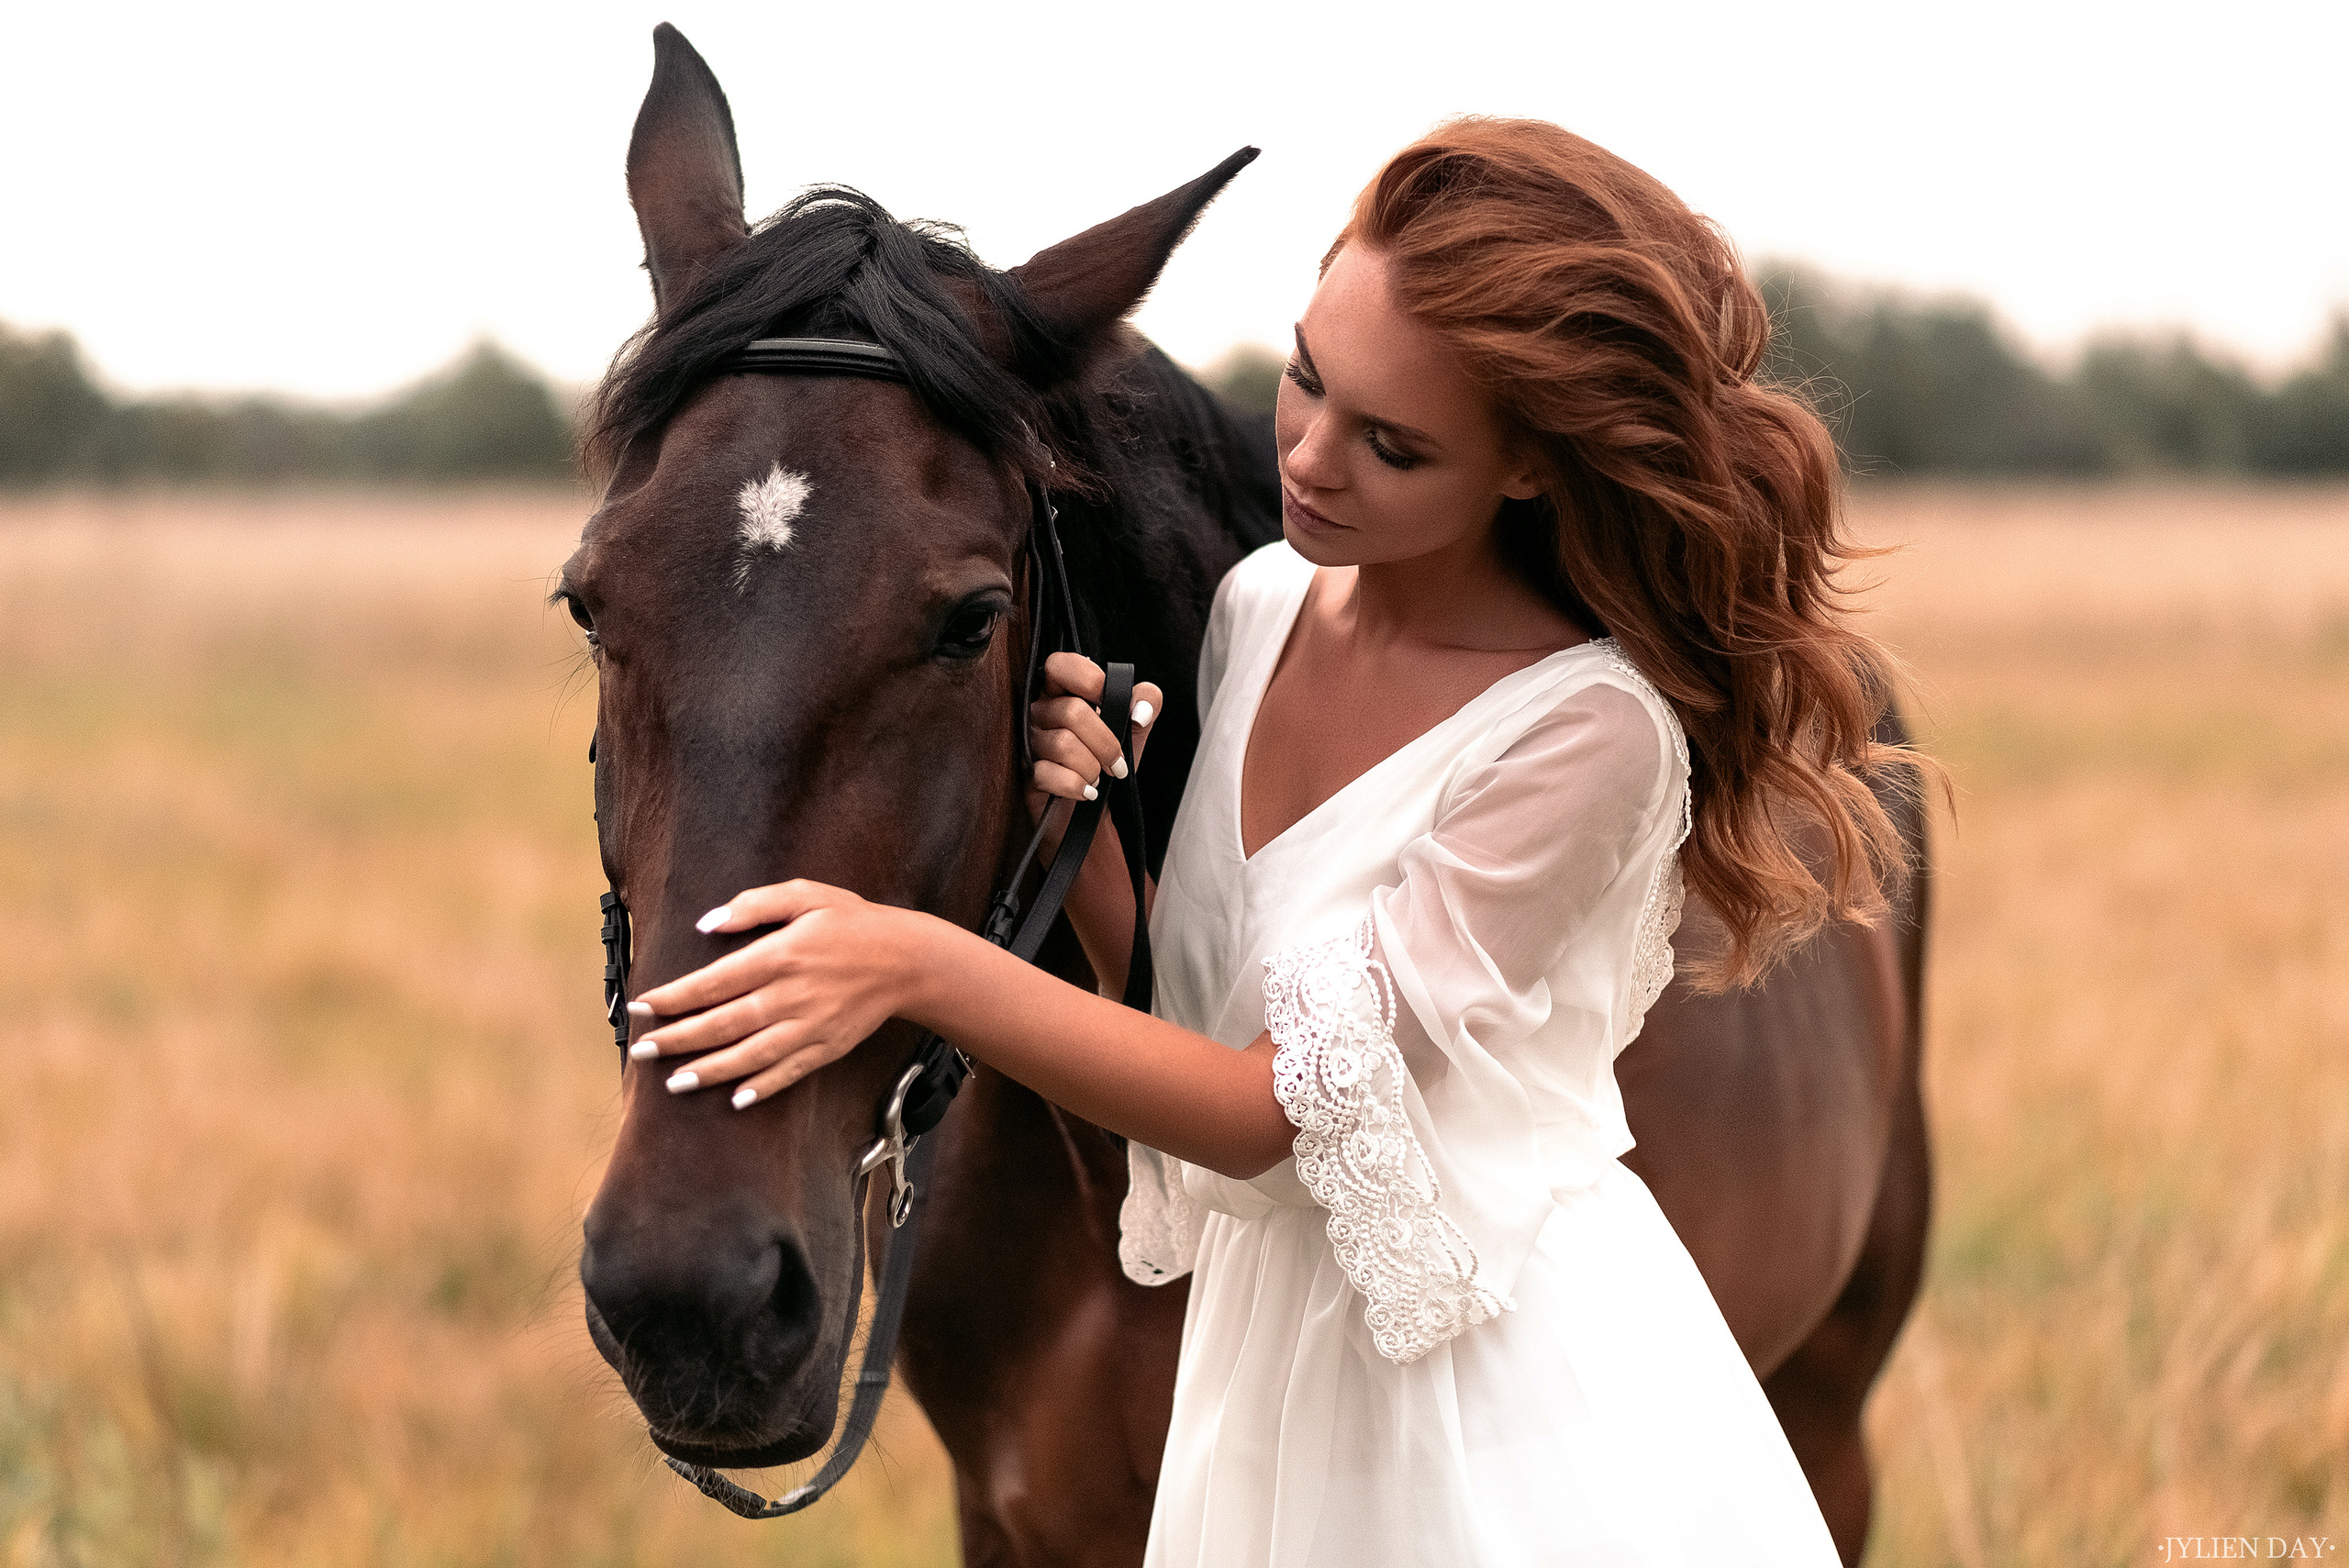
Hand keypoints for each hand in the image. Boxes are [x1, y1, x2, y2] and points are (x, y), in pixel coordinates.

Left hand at [624, 881, 934, 1108]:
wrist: (906, 959)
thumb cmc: (852, 922)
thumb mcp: (806, 894)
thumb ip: (754, 904)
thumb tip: (707, 924)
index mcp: (780, 955)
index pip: (713, 982)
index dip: (673, 998)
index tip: (642, 1007)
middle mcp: (790, 995)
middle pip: (723, 1023)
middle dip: (677, 1039)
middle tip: (642, 1050)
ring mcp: (810, 1025)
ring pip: (750, 1055)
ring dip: (709, 1071)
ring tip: (674, 1083)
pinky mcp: (828, 1047)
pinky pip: (789, 1072)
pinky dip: (762, 1087)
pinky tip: (736, 1099)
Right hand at [1027, 652, 1161, 835]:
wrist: (1097, 811)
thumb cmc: (1109, 765)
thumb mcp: (1135, 731)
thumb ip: (1145, 704)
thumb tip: (1140, 709)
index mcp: (1063, 693)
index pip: (1061, 665)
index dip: (1088, 679)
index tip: (1108, 699)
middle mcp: (1041, 713)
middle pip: (1071, 712)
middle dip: (1105, 742)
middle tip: (1117, 763)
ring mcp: (1030, 743)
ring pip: (1063, 745)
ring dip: (1092, 768)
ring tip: (1098, 778)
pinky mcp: (1028, 774)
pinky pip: (1049, 774)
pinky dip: (1077, 786)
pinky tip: (1086, 792)